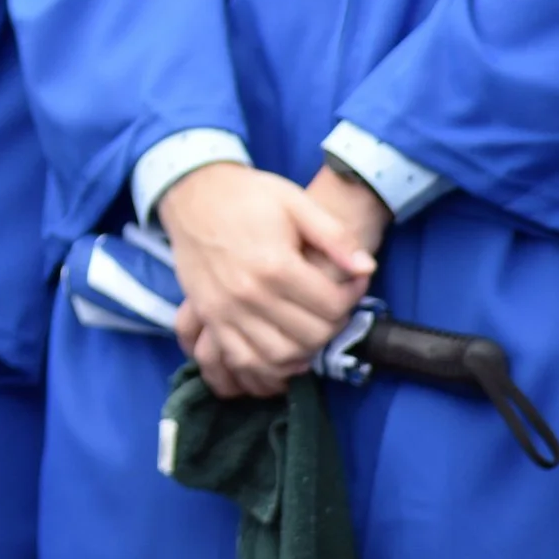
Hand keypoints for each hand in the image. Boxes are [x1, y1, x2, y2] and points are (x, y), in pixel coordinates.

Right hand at [159, 161, 376, 397]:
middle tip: (334, 305)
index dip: (353, 296)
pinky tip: (284, 350)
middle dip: (333, 324)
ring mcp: (226, 309)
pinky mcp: (210, 316)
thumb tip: (367, 269)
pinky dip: (268, 366)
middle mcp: (249, 294)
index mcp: (275, 265)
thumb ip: (335, 236)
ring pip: (281, 356)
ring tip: (312, 327)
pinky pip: (243, 359)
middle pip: (311, 335)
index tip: (354, 282)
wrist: (191, 192)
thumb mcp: (295, 201)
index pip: (332, 306)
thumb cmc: (246, 195)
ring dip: (305, 350)